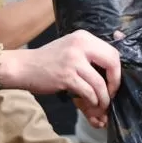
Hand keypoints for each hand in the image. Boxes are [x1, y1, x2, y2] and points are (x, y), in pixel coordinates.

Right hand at [0, 31, 120, 125]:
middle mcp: (80, 45)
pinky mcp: (66, 76)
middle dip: (115, 83)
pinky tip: (91, 104)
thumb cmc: (48, 60)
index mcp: (84, 37)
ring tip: (102, 105)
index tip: (113, 83)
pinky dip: (92, 101)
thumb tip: (114, 67)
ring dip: (103, 98)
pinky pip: (88, 92)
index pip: (112, 52)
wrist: (24, 66)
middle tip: (111, 94)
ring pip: (99, 83)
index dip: (117, 71)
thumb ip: (89, 54)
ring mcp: (73, 61)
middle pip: (112, 63)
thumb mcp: (71, 48)